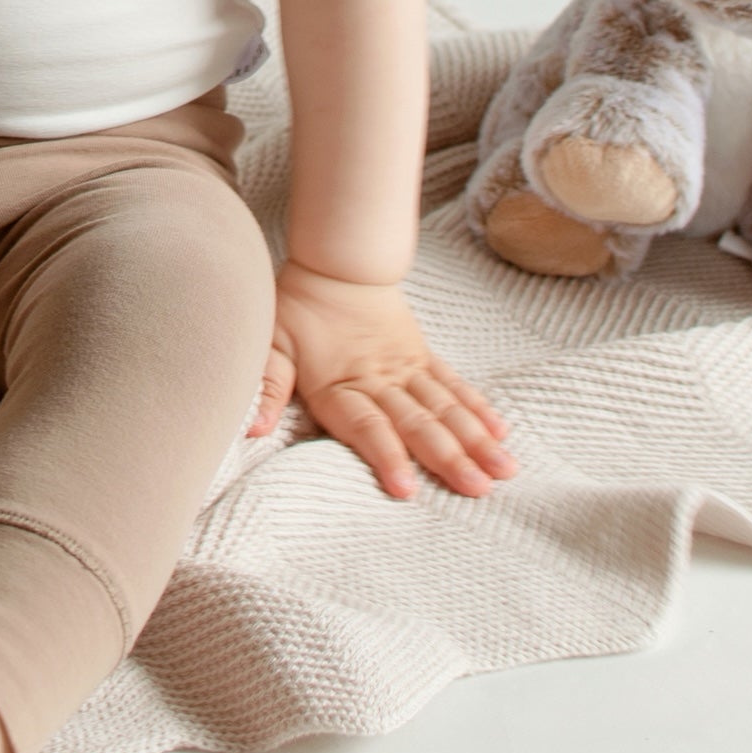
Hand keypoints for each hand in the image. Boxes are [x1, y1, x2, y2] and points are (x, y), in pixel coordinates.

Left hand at [249, 260, 515, 499]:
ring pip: (445, 407)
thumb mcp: (269, 343)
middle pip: (417, 423)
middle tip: (478, 491)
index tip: (407, 489)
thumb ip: (265, 387)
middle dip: (449, 459)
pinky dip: (477, 408)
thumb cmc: (297, 307)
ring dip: (475, 440)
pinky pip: (454, 384)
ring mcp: (407, 367)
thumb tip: (250, 428)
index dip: (386, 456)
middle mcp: (379, 379)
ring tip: (502, 470)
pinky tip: (500, 433)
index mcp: (339, 384)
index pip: (366, 426)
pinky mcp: (422, 355)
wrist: (335, 261)